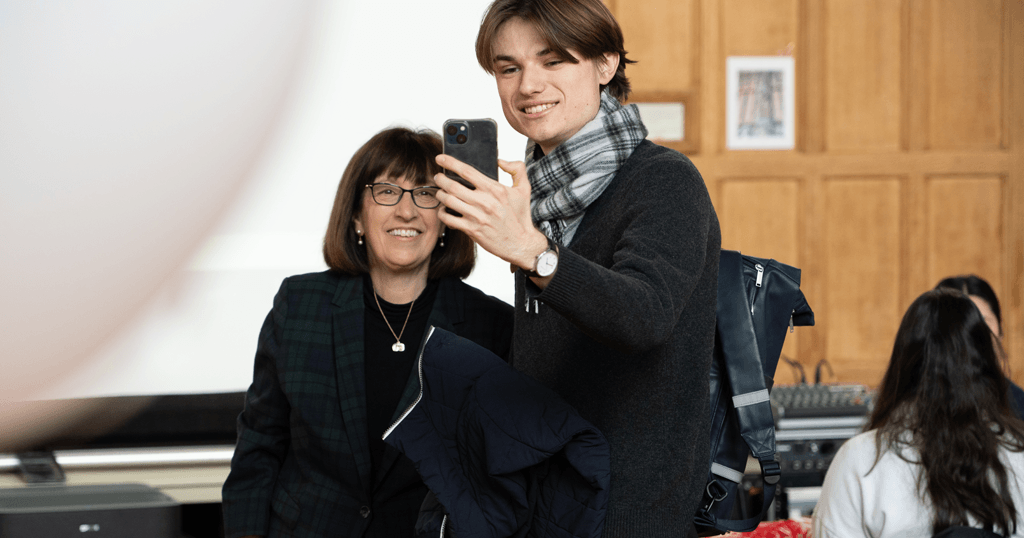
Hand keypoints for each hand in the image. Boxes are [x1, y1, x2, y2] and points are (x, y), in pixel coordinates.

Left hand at [434, 156, 548, 272]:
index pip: (468, 171)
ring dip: (440, 195)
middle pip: (453, 186)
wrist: (521, 243)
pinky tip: (443, 210)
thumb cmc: (520, 216)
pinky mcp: (472, 230)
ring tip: (440, 192)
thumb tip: (500, 160)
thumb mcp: (524, 189)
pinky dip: (442, 213)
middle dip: (441, 179)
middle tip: (438, 177)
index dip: (451, 162)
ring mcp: (477, 217)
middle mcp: (485, 202)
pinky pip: (449, 219)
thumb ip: (517, 169)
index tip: (440, 158)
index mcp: (495, 189)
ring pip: (449, 201)